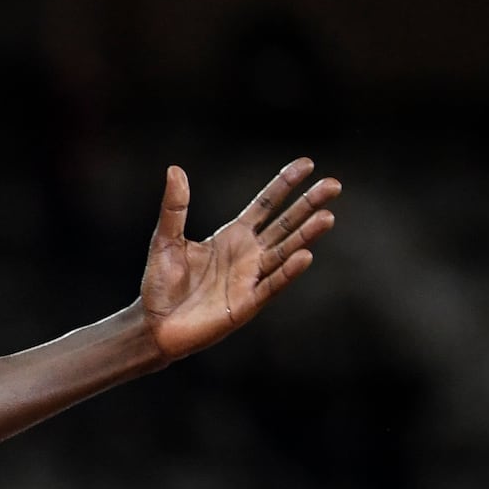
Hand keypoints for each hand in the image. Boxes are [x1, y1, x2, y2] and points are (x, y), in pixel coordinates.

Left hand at [137, 158, 339, 360]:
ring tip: (327, 217)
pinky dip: (288, 272)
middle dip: (308, 204)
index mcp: (233, 236)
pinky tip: (305, 256)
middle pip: (285, 224)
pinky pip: (272, 285)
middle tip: (334, 185)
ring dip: (306, 235)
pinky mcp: (247, 304)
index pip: (266, 204)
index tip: (308, 164)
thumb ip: (175, 207)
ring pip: (285, 252)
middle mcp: (248, 254)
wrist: (154, 324)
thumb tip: (175, 169)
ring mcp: (250, 278)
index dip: (285, 184)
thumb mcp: (166, 239)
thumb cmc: (161, 283)